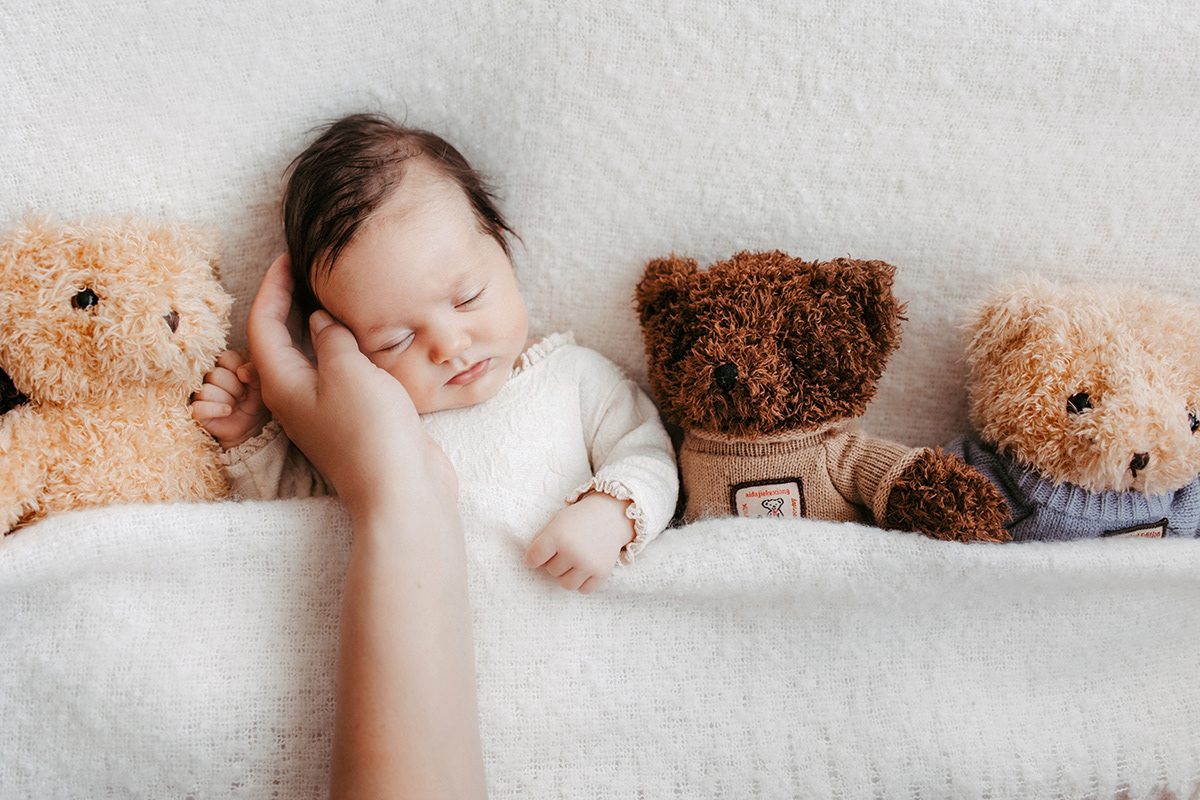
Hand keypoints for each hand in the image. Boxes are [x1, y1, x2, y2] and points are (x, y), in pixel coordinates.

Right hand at [191, 350, 269, 448]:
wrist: (252, 424)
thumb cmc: (254, 399)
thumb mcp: (260, 383)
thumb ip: (254, 371)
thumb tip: (242, 372)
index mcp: (223, 366)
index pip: (225, 357)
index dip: (237, 370)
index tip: (246, 381)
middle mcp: (207, 377)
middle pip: (215, 374)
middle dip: (234, 388)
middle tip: (243, 397)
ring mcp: (200, 394)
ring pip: (207, 391)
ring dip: (227, 400)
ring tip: (235, 406)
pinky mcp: (196, 412)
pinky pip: (198, 407)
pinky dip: (215, 409)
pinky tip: (228, 411)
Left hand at [246, 253, 456, 522]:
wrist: (401, 490)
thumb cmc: (369, 432)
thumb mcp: (347, 371)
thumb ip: (331, 338)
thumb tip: (321, 320)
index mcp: (282, 383)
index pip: (263, 324)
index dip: (273, 286)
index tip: (290, 257)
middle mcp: (297, 397)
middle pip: (280, 340)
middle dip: (290, 302)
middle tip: (310, 269)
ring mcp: (324, 411)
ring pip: (312, 358)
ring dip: (320, 326)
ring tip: (339, 296)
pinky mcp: (353, 420)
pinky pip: (339, 374)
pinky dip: (344, 349)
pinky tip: (367, 339)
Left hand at [524, 491, 635, 593]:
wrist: (610, 516)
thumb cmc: (579, 519)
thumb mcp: (556, 522)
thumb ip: (540, 541)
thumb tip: (532, 563)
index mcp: (557, 536)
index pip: (534, 558)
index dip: (533, 559)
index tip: (537, 558)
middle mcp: (572, 552)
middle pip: (551, 571)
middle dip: (555, 562)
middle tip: (567, 549)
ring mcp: (588, 564)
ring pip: (566, 584)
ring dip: (567, 575)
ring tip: (574, 561)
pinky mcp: (601, 573)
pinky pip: (584, 589)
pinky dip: (583, 581)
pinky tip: (586, 567)